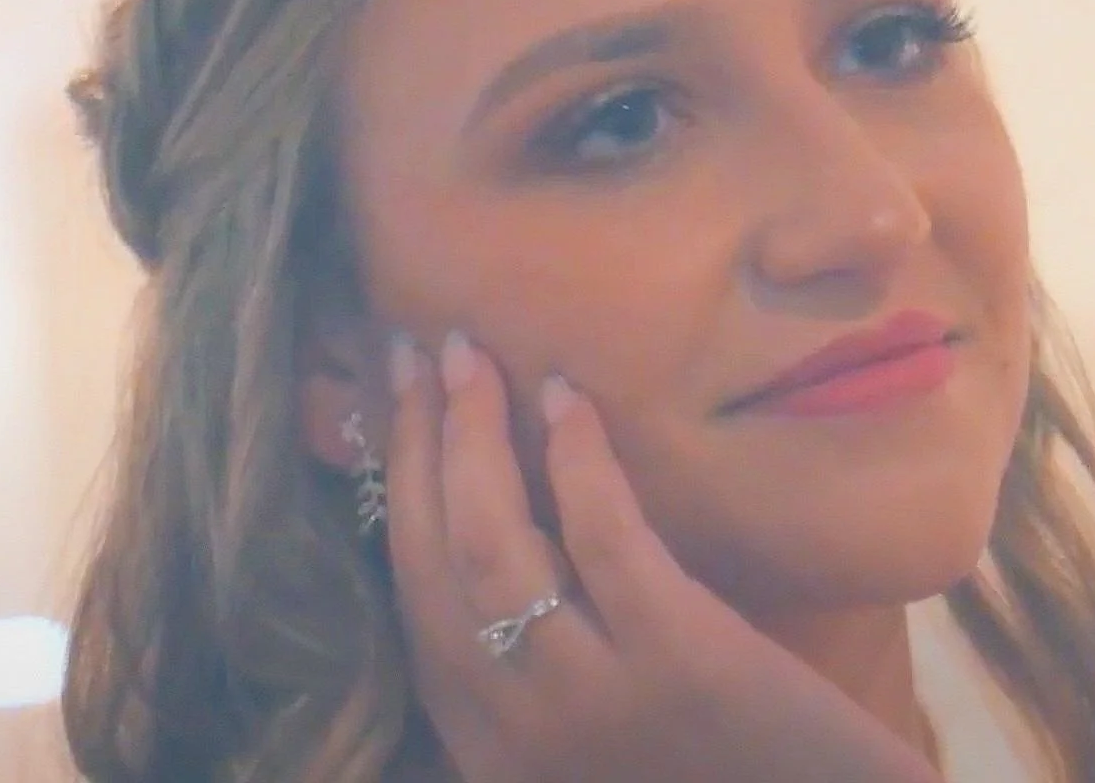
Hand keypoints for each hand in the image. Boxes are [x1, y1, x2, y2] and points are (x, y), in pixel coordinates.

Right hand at [385, 332, 941, 782]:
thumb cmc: (700, 770)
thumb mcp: (578, 731)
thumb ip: (528, 656)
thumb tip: (489, 517)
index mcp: (484, 736)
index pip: (412, 592)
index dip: (396, 487)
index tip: (394, 407)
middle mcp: (513, 723)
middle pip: (434, 555)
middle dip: (414, 442)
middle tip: (417, 354)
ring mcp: (592, 695)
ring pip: (494, 541)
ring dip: (469, 432)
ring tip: (469, 356)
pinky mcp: (679, 660)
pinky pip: (603, 538)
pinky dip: (577, 459)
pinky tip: (565, 397)